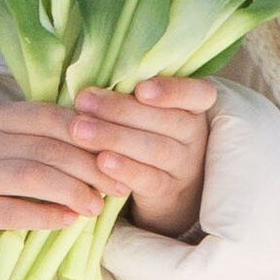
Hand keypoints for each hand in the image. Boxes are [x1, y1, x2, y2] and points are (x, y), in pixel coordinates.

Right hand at [0, 101, 125, 258]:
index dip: (87, 134)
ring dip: (73, 190)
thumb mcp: (1, 148)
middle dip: (89, 167)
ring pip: (32, 176)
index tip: (117, 153)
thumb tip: (101, 145)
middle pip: (46, 148)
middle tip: (117, 187)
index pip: (47, 117)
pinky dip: (47, 215)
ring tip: (96, 206)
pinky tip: (69, 221)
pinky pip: (13, 210)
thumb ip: (39, 141)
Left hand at [71, 78, 217, 238]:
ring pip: (155, 149)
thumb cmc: (148, 131)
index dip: (172, 91)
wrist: (166, 184)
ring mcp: (184, 165)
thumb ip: (129, 96)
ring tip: (81, 131)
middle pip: (165, 120)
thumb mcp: (149, 111)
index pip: (198, 93)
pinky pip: (148, 179)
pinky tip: (101, 161)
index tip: (140, 89)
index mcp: (193, 106)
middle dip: (120, 110)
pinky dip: (124, 169)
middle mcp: (194, 134)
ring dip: (114, 138)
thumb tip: (87, 90)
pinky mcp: (168, 190)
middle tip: (83, 103)